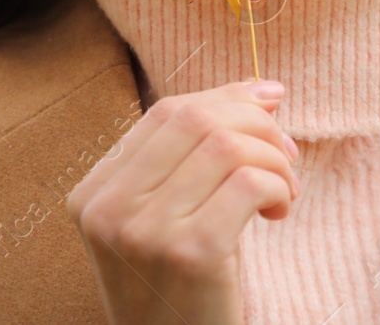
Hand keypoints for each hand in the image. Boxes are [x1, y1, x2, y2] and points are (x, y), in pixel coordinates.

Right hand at [67, 79, 301, 324]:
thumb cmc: (178, 288)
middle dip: (256, 123)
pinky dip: (279, 187)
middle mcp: (109, 209)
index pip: (167, 112)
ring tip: (285, 190)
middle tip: (286, 154)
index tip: (270, 109)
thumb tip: (265, 90)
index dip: (227, 99)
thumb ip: (196, 154)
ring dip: (274, 159)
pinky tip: (279, 212)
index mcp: (93, 193)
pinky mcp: (191, 254)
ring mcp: (145, 232)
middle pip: (197, 118)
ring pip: (228, 146)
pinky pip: (250, 183)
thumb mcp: (163, 219)